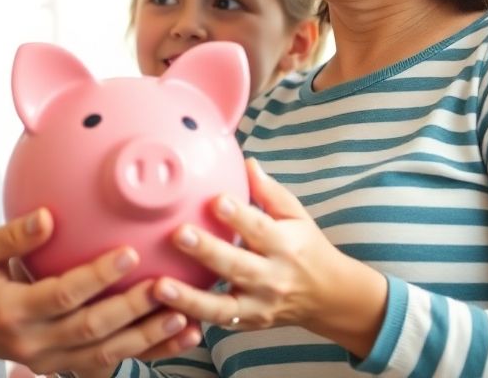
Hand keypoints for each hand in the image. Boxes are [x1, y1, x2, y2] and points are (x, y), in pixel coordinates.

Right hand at [0, 208, 201, 373]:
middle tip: (168, 287)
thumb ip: (14, 235)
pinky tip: (170, 341)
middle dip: (134, 310)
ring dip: (147, 340)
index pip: (64, 294)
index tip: (129, 252)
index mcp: (12, 310)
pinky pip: (101, 363)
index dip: (98, 276)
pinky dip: (139, 354)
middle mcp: (32, 342)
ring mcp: (45, 359)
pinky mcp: (56, 364)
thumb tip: (48, 216)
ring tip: (184, 321)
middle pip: (92, 329)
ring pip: (104, 354)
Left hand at [151, 159, 388, 356]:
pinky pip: (216, 323)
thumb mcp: (296, 216)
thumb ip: (269, 192)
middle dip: (207, 251)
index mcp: (285, 245)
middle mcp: (272, 277)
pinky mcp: (247, 323)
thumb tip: (247, 162)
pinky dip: (191, 317)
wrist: (328, 297)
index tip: (215, 200)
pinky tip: (163, 310)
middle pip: (237, 266)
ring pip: (222, 306)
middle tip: (179, 234)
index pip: (260, 228)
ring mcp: (259, 305)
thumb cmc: (306, 248)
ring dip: (189, 297)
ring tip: (159, 285)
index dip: (238, 216)